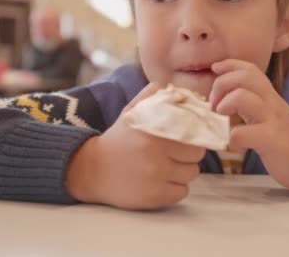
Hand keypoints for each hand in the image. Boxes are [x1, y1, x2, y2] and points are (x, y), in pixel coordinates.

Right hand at [66, 83, 205, 209]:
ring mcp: (155, 178)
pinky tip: (161, 182)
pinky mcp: (153, 197)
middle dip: (189, 155)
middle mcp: (155, 154)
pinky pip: (182, 193)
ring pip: (191, 175)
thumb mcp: (132, 111)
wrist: (92, 170)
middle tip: (175, 154)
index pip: (194, 135)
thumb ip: (154, 96)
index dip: (193, 137)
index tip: (186, 139)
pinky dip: (175, 188)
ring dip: (182, 172)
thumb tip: (179, 92)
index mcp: (153, 131)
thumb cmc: (119, 139)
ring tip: (167, 167)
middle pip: (196, 157)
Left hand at [209, 59, 288, 193]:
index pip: (251, 70)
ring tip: (222, 119)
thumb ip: (252, 105)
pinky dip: (232, 139)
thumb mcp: (270, 115)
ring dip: (224, 105)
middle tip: (214, 104)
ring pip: (242, 97)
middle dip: (221, 84)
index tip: (215, 68)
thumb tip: (224, 99)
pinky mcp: (272, 140)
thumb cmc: (285, 140)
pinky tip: (236, 146)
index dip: (230, 64)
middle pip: (244, 77)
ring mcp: (273, 120)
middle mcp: (272, 103)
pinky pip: (244, 133)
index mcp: (270, 96)